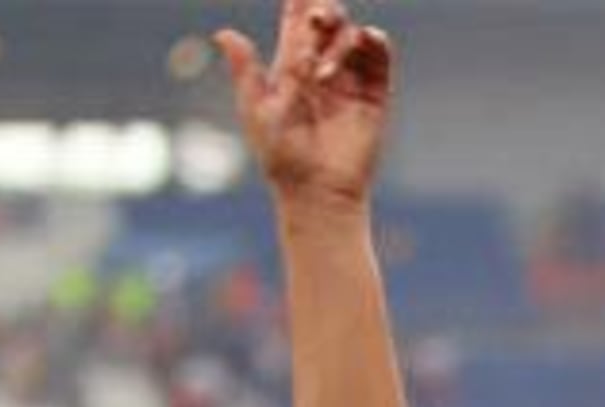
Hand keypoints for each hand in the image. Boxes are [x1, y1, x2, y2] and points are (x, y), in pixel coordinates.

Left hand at [217, 1, 397, 208]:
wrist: (317, 189)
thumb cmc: (281, 155)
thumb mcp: (256, 109)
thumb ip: (245, 70)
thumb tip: (223, 32)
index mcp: (292, 69)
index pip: (297, 25)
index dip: (299, 4)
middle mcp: (324, 69)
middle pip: (329, 23)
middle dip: (323, 11)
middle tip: (315, 18)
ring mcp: (351, 81)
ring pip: (353, 37)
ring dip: (341, 39)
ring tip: (324, 70)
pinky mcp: (375, 96)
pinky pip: (381, 59)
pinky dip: (375, 43)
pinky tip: (366, 39)